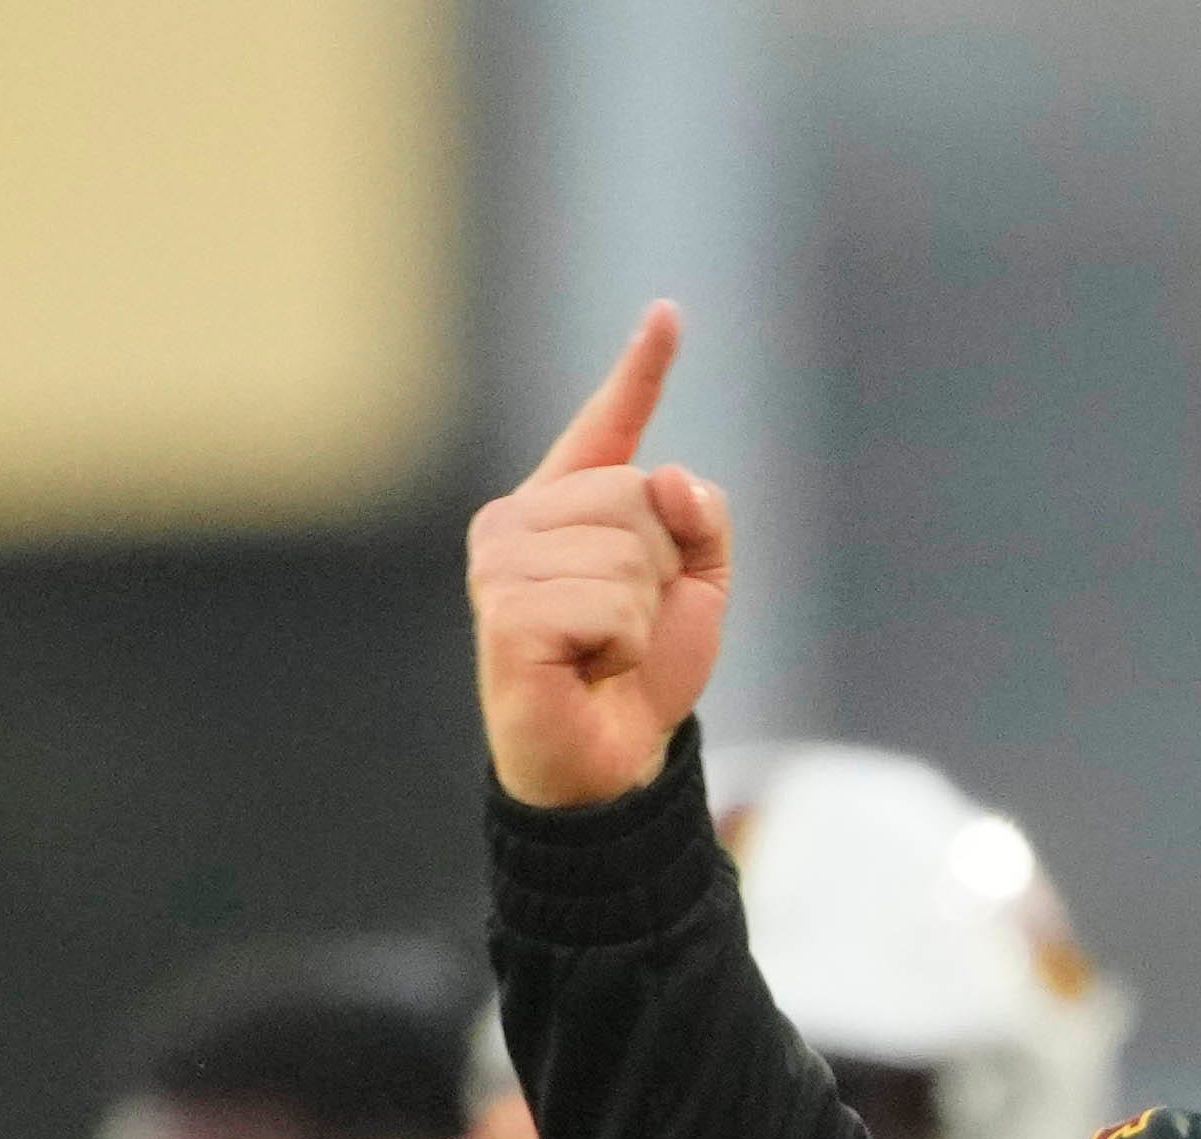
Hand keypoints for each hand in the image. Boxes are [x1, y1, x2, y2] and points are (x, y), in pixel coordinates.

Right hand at [466, 304, 730, 808]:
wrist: (610, 761)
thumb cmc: (642, 673)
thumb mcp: (697, 588)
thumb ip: (699, 520)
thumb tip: (669, 478)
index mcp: (565, 505)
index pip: (608, 425)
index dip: (641, 370)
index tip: (669, 314)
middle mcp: (518, 520)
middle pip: (637, 496)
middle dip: (662, 570)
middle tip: (627, 627)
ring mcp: (501, 564)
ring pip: (627, 552)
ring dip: (642, 616)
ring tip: (605, 651)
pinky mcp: (506, 613)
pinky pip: (609, 603)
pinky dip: (622, 646)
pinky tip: (589, 668)